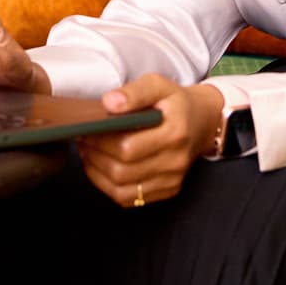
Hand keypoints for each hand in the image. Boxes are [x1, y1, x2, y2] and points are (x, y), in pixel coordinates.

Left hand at [77, 76, 225, 207]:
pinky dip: (108, 186)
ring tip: (89, 153)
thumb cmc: (176, 103)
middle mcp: (175, 161)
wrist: (202, 121)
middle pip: (122, 171)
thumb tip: (108, 103)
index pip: (128, 147)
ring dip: (97, 173)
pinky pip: (129, 199)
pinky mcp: (167, 190)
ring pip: (122, 190)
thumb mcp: (158, 85)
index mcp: (174, 132)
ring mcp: (172, 179)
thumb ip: (134, 92)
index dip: (100, 141)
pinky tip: (101, 168)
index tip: (86, 130)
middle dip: (95, 157)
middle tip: (83, 140)